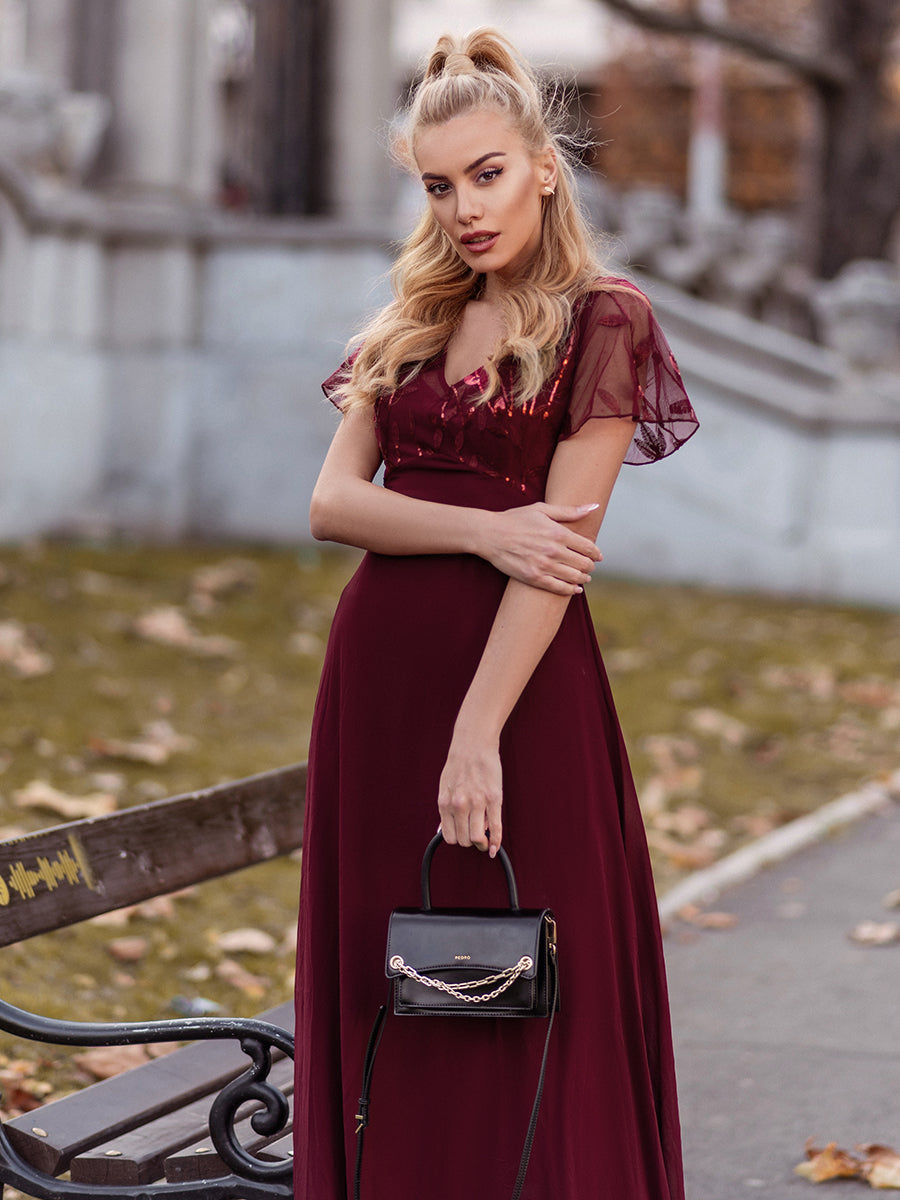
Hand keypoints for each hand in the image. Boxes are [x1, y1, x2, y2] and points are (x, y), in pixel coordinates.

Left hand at [437, 733, 502, 856]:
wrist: (473, 744)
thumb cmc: (458, 766)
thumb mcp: (444, 788)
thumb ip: (445, 811)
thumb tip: (442, 831)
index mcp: (445, 804)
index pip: (449, 837)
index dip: (458, 839)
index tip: (463, 836)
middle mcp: (459, 805)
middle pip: (464, 840)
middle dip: (470, 842)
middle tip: (476, 837)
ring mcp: (477, 803)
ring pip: (477, 837)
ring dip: (481, 843)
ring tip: (484, 839)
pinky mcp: (494, 799)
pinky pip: (495, 827)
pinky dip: (495, 841)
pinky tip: (494, 848)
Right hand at [478, 503, 601, 593]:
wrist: (490, 535)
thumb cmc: (515, 519)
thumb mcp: (542, 509)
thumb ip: (569, 510)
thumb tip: (594, 506)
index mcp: (558, 532)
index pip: (588, 546)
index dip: (596, 553)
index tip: (598, 556)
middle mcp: (554, 550)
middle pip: (583, 563)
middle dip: (590, 566)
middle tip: (590, 567)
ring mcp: (544, 565)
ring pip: (574, 577)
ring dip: (583, 578)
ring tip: (584, 578)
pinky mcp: (534, 578)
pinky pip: (558, 588)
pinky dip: (570, 590)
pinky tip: (575, 589)